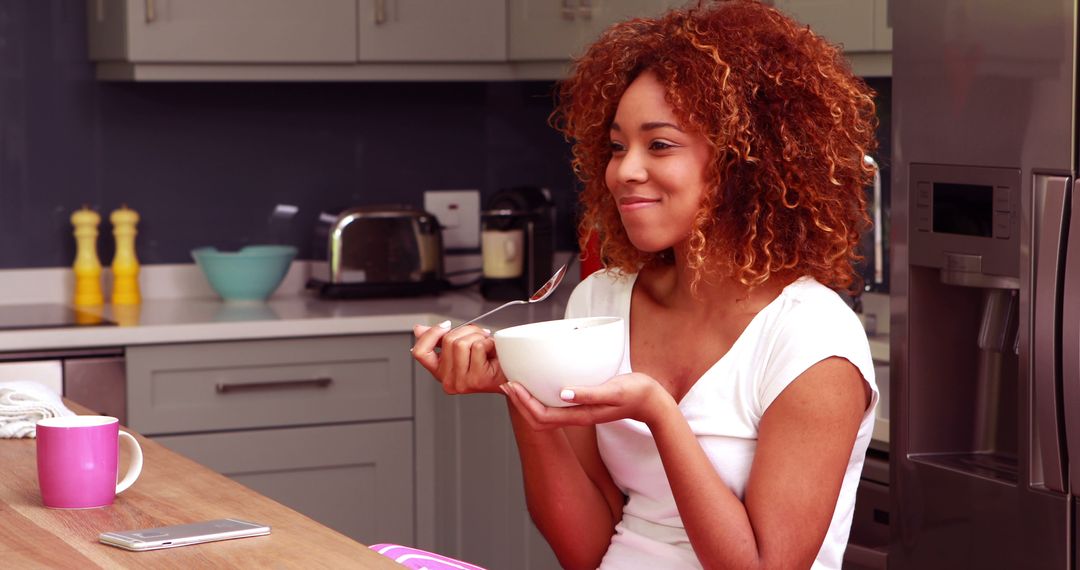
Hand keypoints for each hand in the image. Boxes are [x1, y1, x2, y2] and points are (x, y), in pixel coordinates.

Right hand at [412, 321, 506, 394]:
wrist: (511, 375)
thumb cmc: (488, 361)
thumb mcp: (460, 348)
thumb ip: (439, 339)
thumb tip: (418, 329)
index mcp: (440, 372)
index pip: (420, 353)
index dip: (431, 334)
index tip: (446, 326)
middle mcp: (448, 381)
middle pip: (447, 341)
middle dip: (466, 331)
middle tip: (479, 336)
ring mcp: (462, 382)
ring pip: (461, 343)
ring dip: (478, 336)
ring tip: (486, 345)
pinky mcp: (477, 379)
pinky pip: (477, 347)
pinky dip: (488, 343)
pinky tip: (492, 351)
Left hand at [502, 372, 675, 429]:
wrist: (652, 402)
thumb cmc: (636, 394)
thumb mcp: (613, 390)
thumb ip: (589, 393)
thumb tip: (562, 393)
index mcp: (580, 415)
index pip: (542, 417)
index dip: (523, 404)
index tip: (511, 386)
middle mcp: (576, 415)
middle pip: (538, 418)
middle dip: (519, 402)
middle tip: (506, 383)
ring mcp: (579, 411)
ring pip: (545, 412)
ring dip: (527, 400)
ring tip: (516, 383)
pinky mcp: (583, 403)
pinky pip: (555, 404)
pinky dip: (540, 395)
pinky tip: (538, 382)